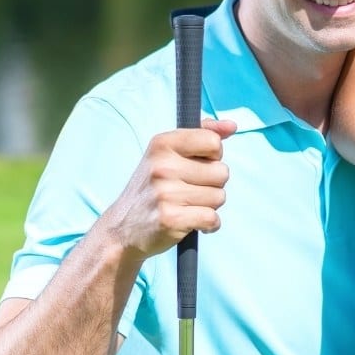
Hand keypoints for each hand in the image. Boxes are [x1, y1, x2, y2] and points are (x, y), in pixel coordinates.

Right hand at [104, 119, 235, 258]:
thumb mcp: (168, 153)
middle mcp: (162, 166)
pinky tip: (193, 222)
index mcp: (162, 144)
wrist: (122, 228)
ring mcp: (165, 193)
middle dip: (213, 184)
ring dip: (209, 205)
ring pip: (219, 197)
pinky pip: (213, 218)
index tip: (200, 164)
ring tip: (187, 206)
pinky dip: (209, 224)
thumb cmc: (153, 188)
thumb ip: (202, 134)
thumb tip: (232, 126)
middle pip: (222, 172)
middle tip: (190, 190)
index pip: (213, 142)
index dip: (214, 156)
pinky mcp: (170, 219)